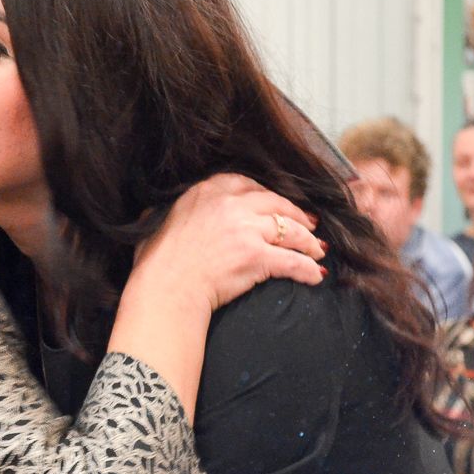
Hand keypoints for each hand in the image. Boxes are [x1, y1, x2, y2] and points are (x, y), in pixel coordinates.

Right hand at [133, 173, 324, 311]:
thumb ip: (173, 208)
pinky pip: (292, 261)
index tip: (277, 206)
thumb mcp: (158, 219)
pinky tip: (315, 275)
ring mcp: (246, 230)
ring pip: (291, 230)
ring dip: (309, 242)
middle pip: (276, 204)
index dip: (269, 196)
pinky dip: (307, 269)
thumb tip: (162, 208)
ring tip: (317, 251)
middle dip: (298, 216)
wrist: (165, 288)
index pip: (249, 185)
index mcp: (207, 191)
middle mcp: (230, 205)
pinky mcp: (257, 257)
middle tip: (309, 225)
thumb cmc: (156, 261)